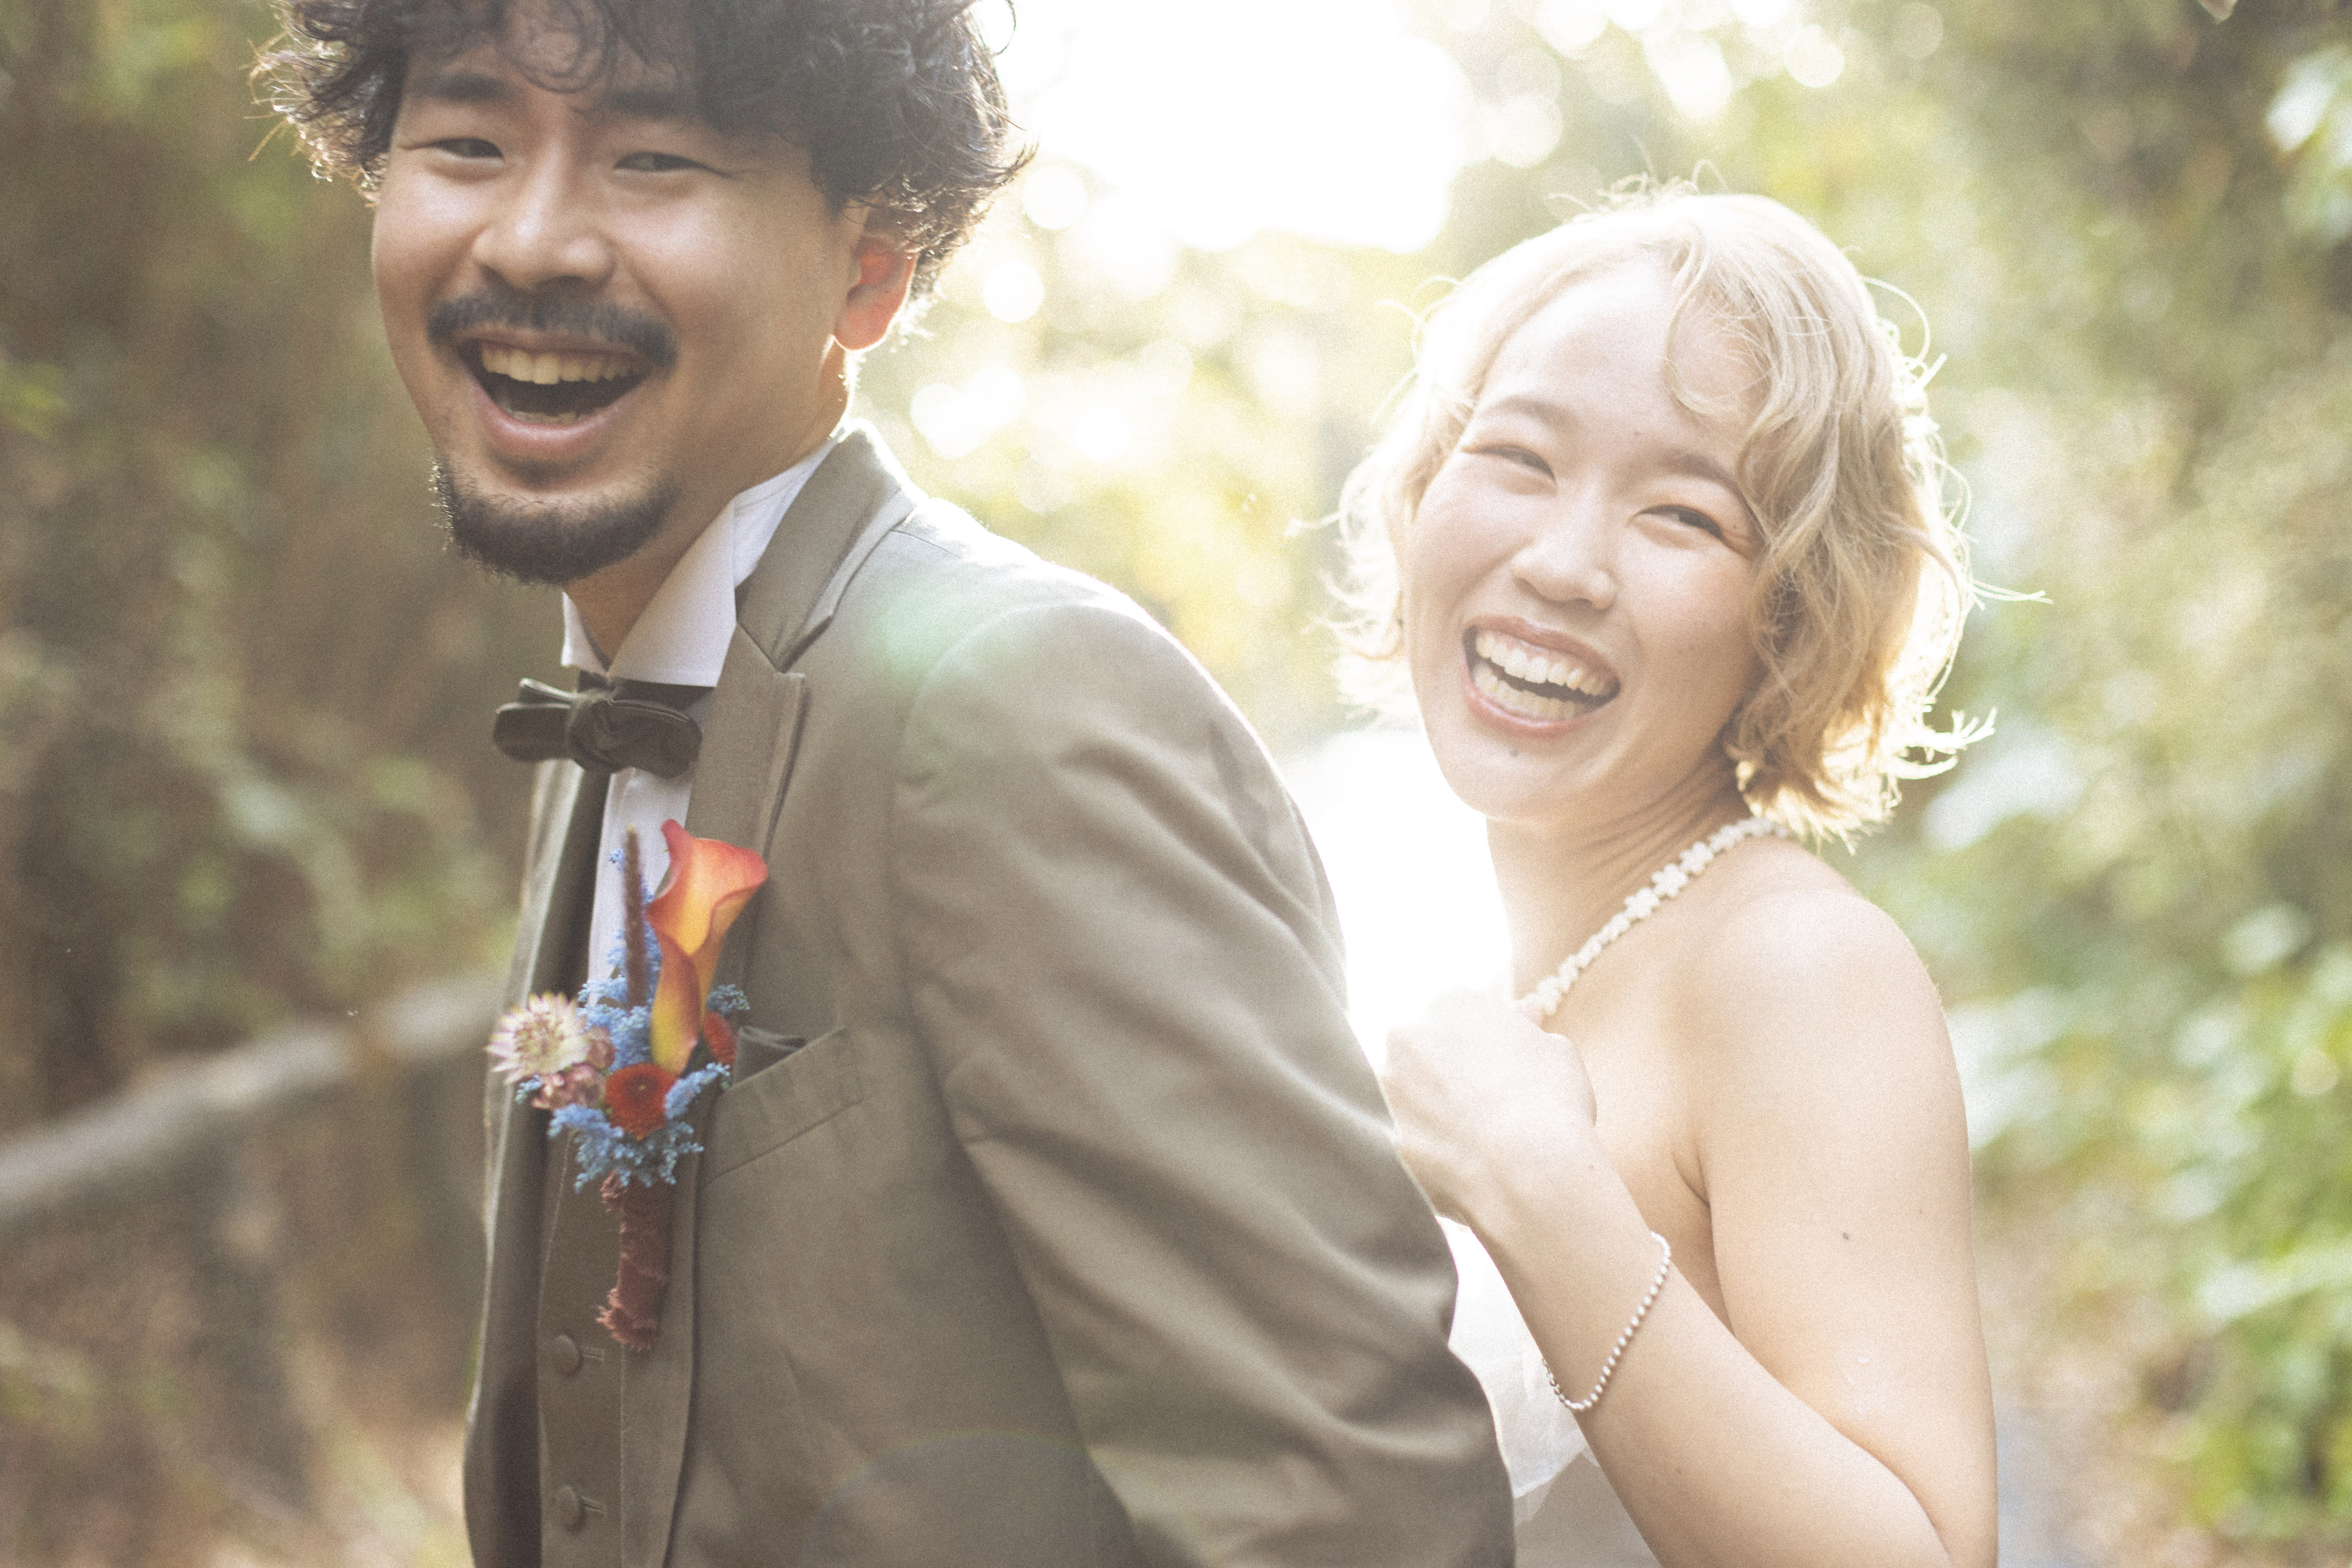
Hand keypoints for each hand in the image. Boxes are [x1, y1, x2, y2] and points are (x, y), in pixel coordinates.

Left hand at [1377, 989, 1599, 1225]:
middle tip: (1477, 1110)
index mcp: (1451, 1001)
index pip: (1455, 1017)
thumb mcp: (1556, 1053)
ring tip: (1461, 1142)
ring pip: (1398, 1092)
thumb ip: (1530, 1030)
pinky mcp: (1376, 1127)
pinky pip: (1389, 1135)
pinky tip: (1442, 1165)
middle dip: (1439, 1075)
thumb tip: (1525, 1013)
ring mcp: (1386, 1081)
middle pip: (1418, 1050)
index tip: (1494, 1077)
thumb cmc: (1551, 1104)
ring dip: (1420, 1110)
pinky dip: (1411, 1146)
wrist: (1527, 1168)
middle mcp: (1408, 1032)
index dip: (1476, 1050)